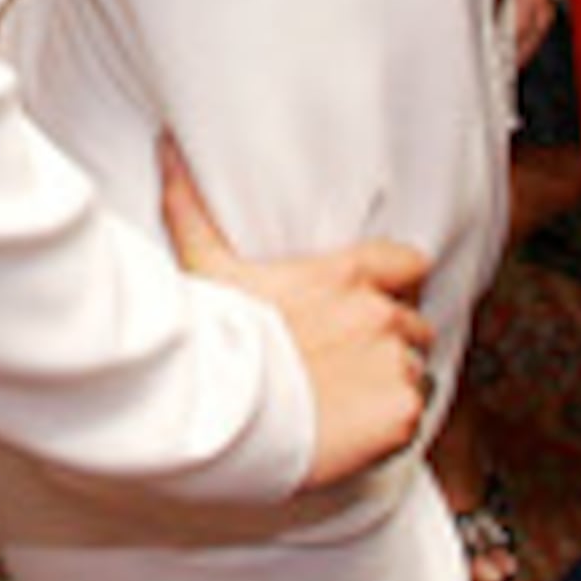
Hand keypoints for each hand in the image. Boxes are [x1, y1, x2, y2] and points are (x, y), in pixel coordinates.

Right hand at [159, 139, 433, 489]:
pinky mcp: (401, 412)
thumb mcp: (206, 267)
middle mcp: (379, 314)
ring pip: (414, 371)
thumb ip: (192, 208)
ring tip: (347, 403)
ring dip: (390, 384)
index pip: (408, 264)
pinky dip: (391, 426)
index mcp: (345, 275)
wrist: (230, 414)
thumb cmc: (217, 340)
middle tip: (349, 364)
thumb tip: (166, 149)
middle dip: (389, 341)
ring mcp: (394, 363)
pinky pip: (412, 418)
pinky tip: (353, 430)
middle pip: (413, 323)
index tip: (376, 301)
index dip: (399, 283)